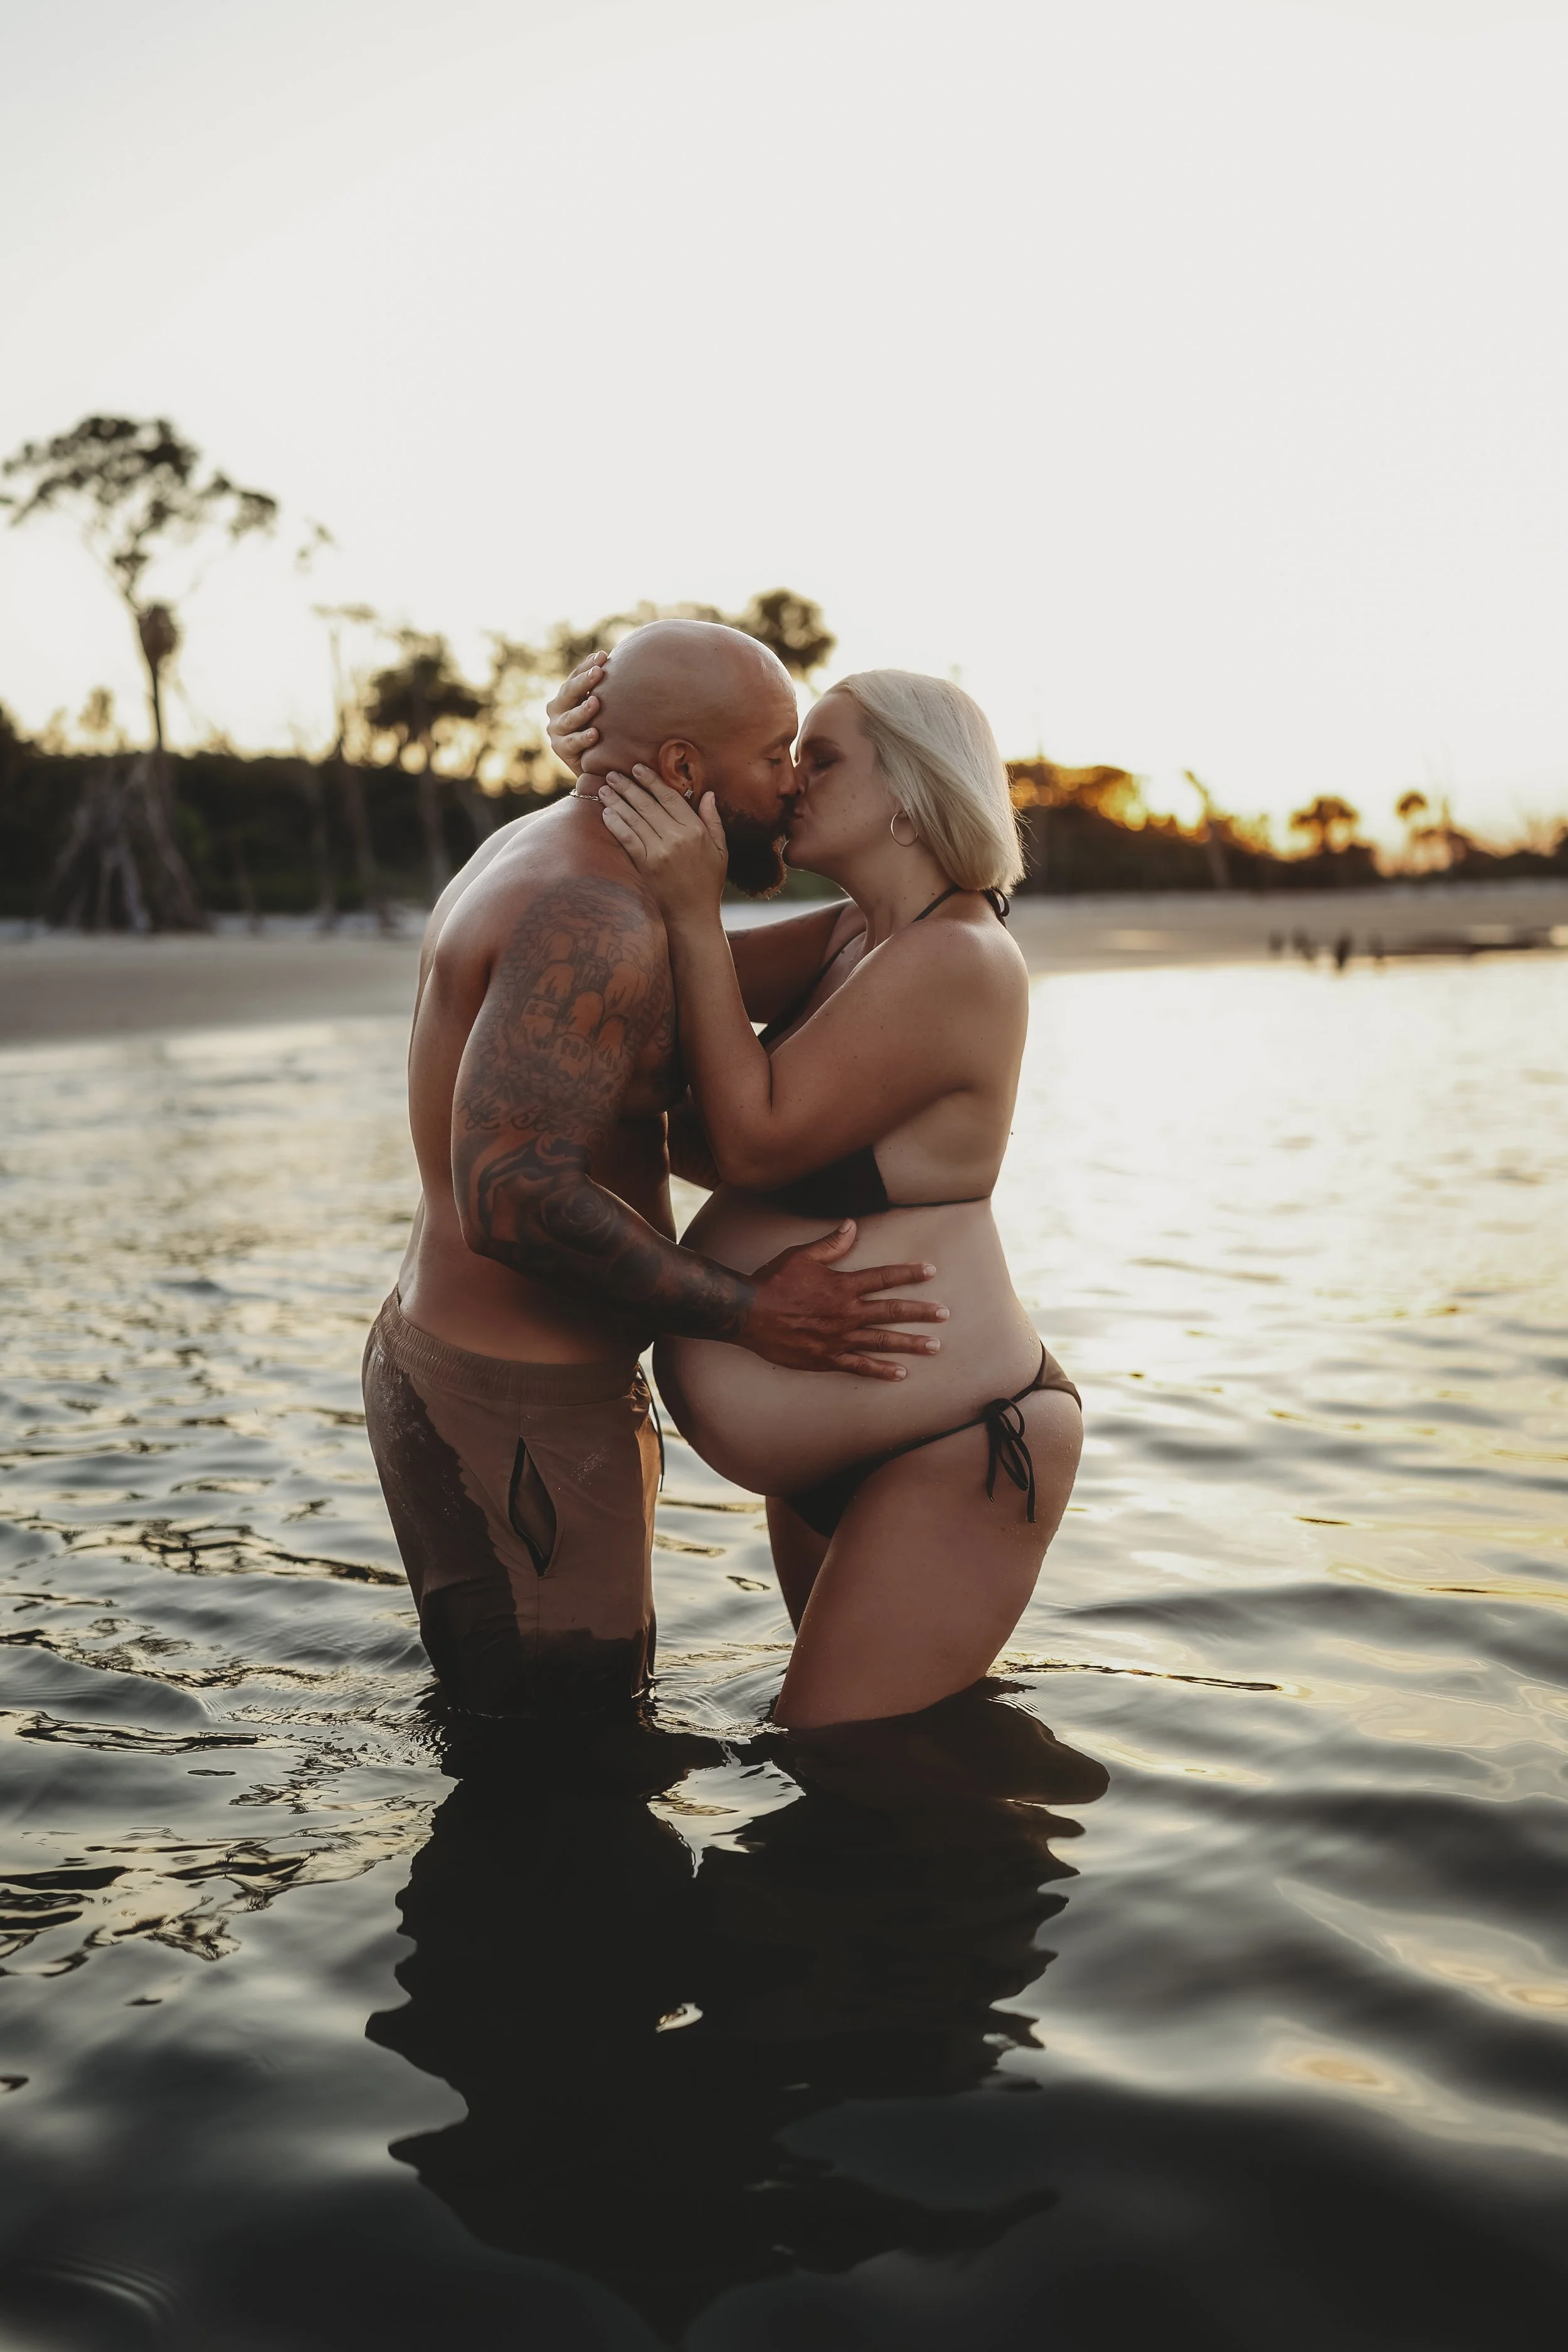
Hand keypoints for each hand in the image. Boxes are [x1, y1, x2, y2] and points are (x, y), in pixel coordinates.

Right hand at [545, 653, 606, 774]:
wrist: (593, 764)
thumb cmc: (601, 730)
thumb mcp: (601, 708)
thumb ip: (604, 690)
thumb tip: (618, 663)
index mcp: (566, 695)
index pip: (575, 677)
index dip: (587, 666)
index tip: (603, 656)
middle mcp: (557, 709)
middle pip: (569, 693)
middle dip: (583, 682)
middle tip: (598, 672)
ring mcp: (556, 729)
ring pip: (569, 718)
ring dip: (582, 710)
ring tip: (595, 702)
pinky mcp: (560, 749)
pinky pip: (572, 743)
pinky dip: (583, 738)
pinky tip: (594, 734)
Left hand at [599, 766, 727, 925]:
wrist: (693, 917)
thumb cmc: (708, 883)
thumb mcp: (720, 850)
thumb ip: (713, 820)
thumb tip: (707, 794)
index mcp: (695, 831)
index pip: (670, 797)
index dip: (652, 780)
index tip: (638, 768)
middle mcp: (676, 838)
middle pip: (648, 804)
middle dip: (628, 786)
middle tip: (612, 774)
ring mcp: (659, 852)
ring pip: (634, 819)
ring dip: (617, 801)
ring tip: (604, 789)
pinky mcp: (645, 866)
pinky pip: (627, 839)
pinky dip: (615, 824)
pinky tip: (606, 813)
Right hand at [740, 1220, 947, 1380]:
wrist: (748, 1314)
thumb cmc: (773, 1282)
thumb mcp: (801, 1256)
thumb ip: (830, 1244)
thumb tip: (851, 1226)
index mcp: (842, 1286)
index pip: (883, 1277)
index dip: (908, 1273)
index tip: (931, 1272)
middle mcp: (846, 1312)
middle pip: (891, 1311)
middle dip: (921, 1312)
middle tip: (944, 1314)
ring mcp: (839, 1338)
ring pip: (882, 1340)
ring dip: (910, 1343)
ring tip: (934, 1346)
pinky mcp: (827, 1358)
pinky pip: (860, 1366)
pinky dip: (881, 1371)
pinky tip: (900, 1373)